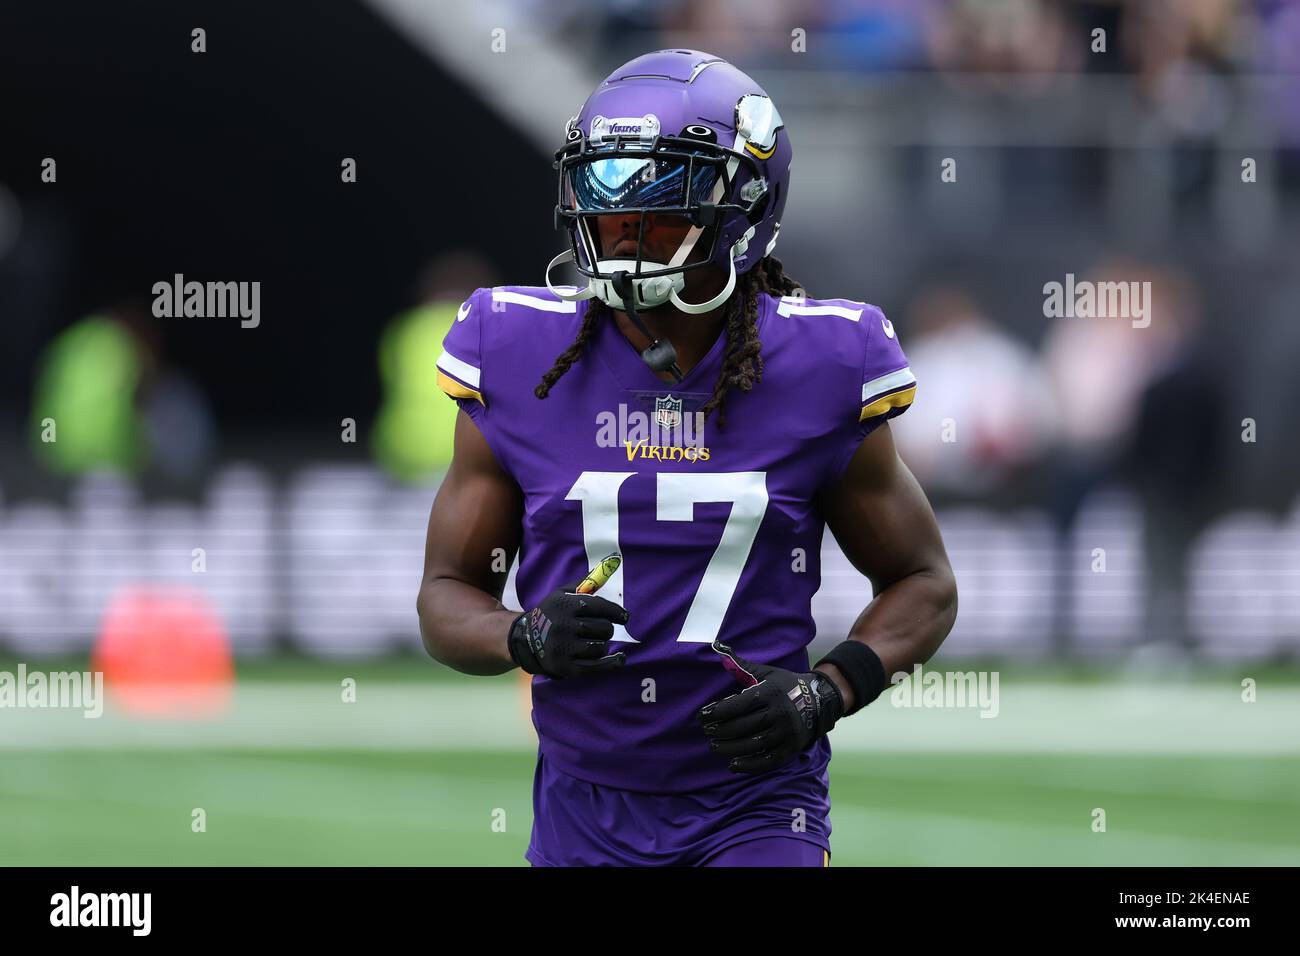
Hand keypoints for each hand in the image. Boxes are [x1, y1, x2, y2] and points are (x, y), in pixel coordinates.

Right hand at [508, 587, 628, 678]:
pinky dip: (611, 663)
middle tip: (601, 630)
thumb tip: (608, 565)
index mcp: (564, 605)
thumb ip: (585, 583)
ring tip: (596, 642)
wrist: (525, 639)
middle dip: (607, 629)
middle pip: (603, 628)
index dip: (616, 612)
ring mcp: (564, 648)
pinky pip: (596, 666)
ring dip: (603, 644)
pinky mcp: (565, 667)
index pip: (599, 606)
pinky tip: (620, 659)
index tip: (624, 617)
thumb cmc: (551, 614)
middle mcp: (563, 626)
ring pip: (600, 646)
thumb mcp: (562, 594)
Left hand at [697, 652, 843, 773]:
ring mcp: (786, 732)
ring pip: (752, 744)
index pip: (738, 704)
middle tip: (707, 732)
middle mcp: (779, 713)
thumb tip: (720, 651)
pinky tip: (733, 765)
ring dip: (729, 748)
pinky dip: (749, 765)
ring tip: (714, 746)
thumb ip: (743, 667)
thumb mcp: (768, 673)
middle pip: (742, 726)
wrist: (820, 701)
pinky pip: (768, 760)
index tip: (702, 716)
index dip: (716, 712)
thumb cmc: (786, 685)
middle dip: (720, 730)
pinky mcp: (791, 749)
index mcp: (771, 692)